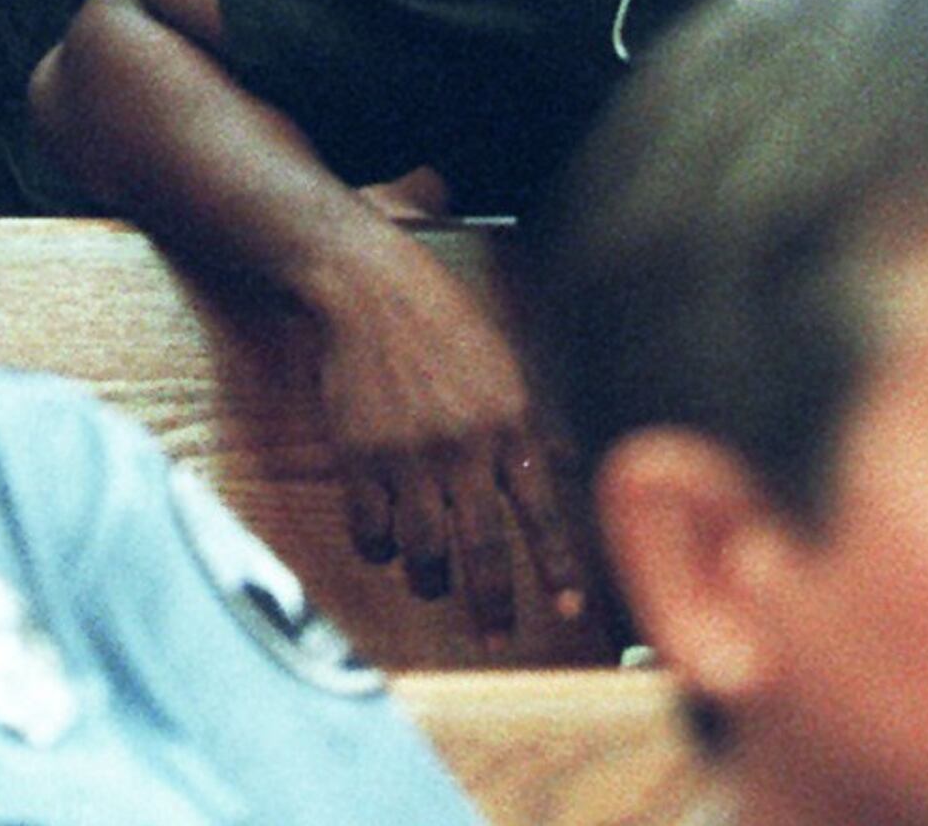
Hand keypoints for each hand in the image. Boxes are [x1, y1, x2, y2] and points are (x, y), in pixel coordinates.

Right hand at [301, 237, 584, 639]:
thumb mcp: (505, 369)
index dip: (556, 568)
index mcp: (508, 425)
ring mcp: (407, 454)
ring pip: (421, 549)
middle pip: (480, 548)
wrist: (369, 289)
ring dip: (429, 579)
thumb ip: (524, 429)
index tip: (569, 611)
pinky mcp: (358, 454)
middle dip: (490, 604)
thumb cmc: (445, 325)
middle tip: (494, 639)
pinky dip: (378, 549)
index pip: (541, 512)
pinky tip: (385, 546)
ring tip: (432, 584)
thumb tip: (555, 474)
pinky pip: (369, 528)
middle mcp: (462, 446)